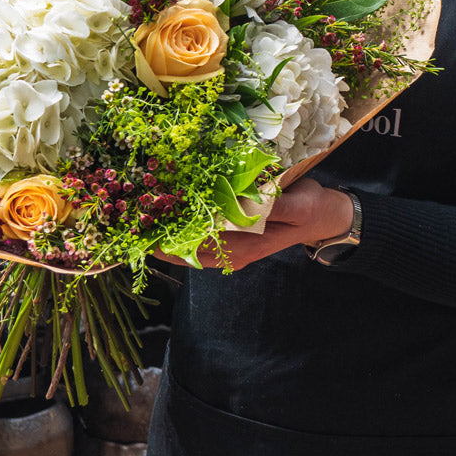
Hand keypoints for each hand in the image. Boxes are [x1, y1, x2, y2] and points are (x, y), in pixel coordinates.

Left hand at [154, 177, 354, 270]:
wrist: (324, 217)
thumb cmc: (310, 207)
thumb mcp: (297, 203)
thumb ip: (272, 205)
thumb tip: (246, 203)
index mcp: (248, 243)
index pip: (200, 240)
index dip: (173, 231)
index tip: (147, 219)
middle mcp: (235, 253)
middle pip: (188, 250)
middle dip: (160, 237)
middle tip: (131, 221)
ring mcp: (233, 251)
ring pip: (190, 251)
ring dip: (166, 239)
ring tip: (139, 223)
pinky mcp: (233, 244)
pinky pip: (200, 246)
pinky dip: (181, 236)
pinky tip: (166, 222)